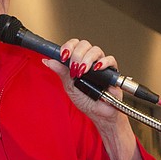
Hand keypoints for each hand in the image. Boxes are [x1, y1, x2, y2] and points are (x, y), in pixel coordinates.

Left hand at [43, 39, 144, 159]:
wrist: (99, 114)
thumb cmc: (86, 101)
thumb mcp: (69, 87)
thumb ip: (61, 72)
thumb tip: (49, 61)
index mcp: (78, 62)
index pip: (74, 45)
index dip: (68, 46)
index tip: (63, 54)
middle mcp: (89, 61)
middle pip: (84, 45)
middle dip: (77, 54)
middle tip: (73, 67)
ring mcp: (101, 65)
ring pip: (96, 50)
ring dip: (87, 59)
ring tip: (82, 71)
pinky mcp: (112, 71)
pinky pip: (110, 60)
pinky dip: (103, 62)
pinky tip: (97, 69)